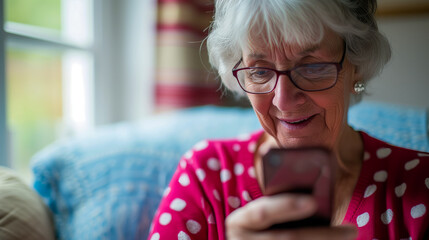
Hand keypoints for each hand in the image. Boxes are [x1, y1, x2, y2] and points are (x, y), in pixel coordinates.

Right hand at [226, 194, 356, 239]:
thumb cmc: (257, 229)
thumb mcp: (257, 217)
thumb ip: (275, 206)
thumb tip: (312, 198)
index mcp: (239, 222)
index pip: (262, 212)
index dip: (286, 206)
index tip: (312, 202)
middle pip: (287, 239)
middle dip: (322, 235)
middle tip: (351, 230)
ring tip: (348, 237)